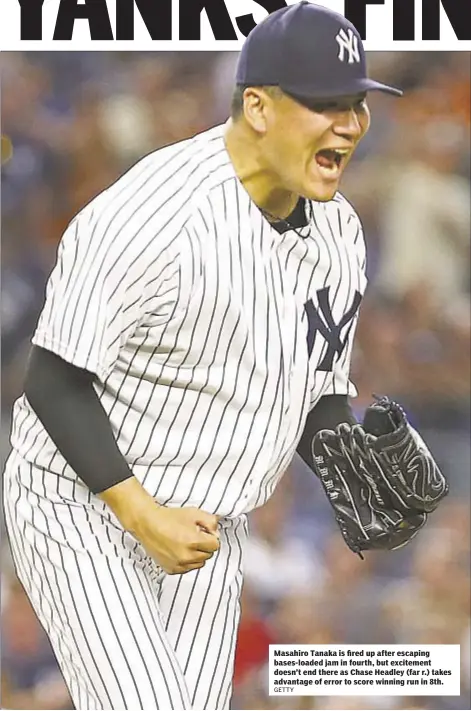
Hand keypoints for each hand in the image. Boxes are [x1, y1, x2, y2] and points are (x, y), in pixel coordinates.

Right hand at [99, 477, 219, 573]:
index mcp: (193, 541)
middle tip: (193, 535)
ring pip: (199, 563)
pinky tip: (178, 549)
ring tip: (185, 542)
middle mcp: (186, 556)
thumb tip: (216, 532)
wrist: (148, 524)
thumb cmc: (169, 517)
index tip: (203, 532)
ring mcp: (178, 565)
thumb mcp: (194, 513)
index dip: (210, 536)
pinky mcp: (171, 569)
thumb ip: (211, 521)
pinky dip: (186, 561)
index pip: (215, 545)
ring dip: (196, 554)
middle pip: (208, 555)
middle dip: (204, 545)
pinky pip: (187, 568)